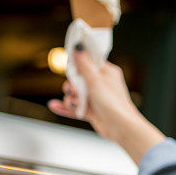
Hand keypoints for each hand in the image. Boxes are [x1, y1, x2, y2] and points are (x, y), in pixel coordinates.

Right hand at [47, 46, 165, 164]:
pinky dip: (66, 107)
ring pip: (75, 94)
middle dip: (72, 85)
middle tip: (74, 90)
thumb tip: (78, 46)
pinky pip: (75, 106)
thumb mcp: (96, 81)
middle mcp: (102, 84)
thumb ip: (84, 65)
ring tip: (75, 103)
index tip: (70, 65)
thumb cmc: (113, 103)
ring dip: (71, 98)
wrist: (121, 128)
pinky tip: (54, 105)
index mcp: (107, 73)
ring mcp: (96, 98)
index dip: (78, 63)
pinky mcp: (92, 111)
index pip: (89, 62)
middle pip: (78, 79)